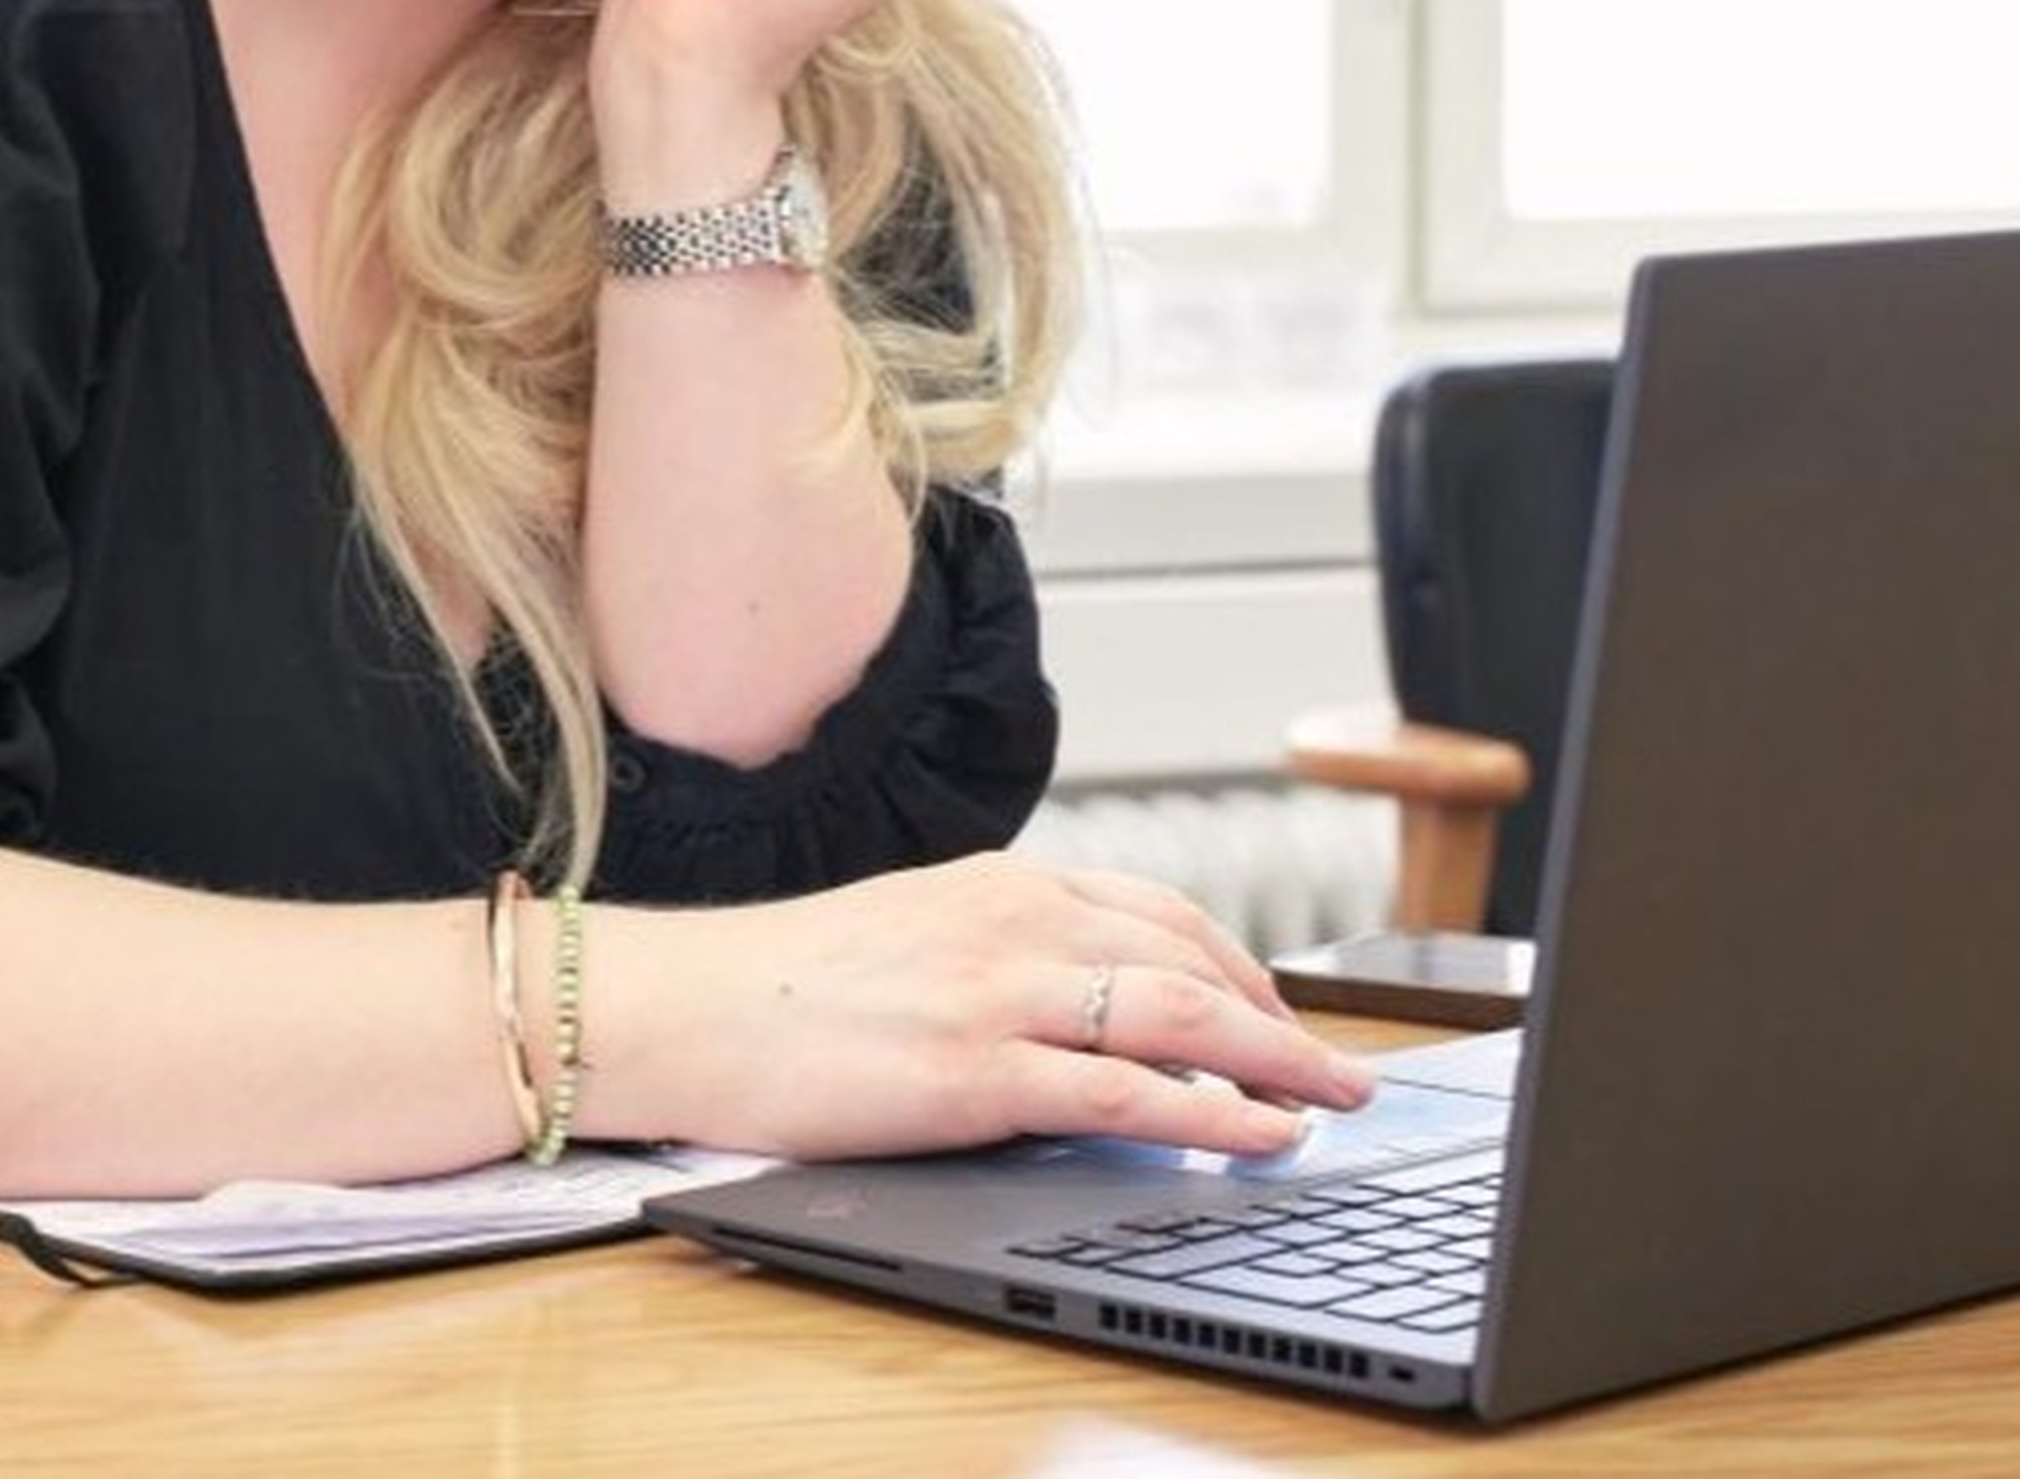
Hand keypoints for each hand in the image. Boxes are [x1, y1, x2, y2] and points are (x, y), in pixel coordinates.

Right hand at [589, 851, 1380, 1164]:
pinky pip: (1120, 1091)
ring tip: (1329, 1103)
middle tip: (1340, 1070)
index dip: (1239, 965)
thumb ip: (993, 954)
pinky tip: (1253, 1135)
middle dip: (1281, 1018)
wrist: (678, 1007)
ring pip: (1176, 1014)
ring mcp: (996, 993)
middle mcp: (1010, 920)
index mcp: (994, 884)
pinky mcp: (974, 1071)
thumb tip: (1073, 1006)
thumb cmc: (773, 987)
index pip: (1155, 909)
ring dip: (1274, 1061)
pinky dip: (1206, 1113)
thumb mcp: (905, 935)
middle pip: (1189, 956)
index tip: (1281, 1013)